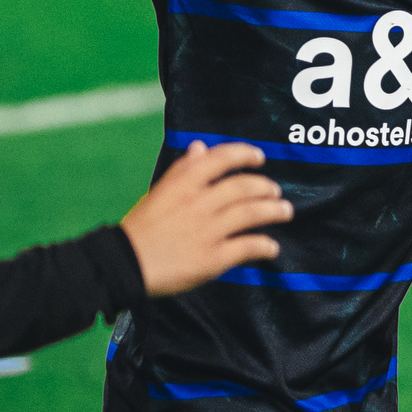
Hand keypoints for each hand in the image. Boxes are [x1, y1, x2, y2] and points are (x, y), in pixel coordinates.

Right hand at [121, 141, 293, 295]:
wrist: (125, 264)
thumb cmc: (141, 229)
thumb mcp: (158, 192)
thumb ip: (182, 170)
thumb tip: (201, 147)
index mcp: (183, 184)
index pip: (221, 159)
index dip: (245, 155)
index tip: (259, 158)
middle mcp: (199, 203)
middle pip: (243, 187)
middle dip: (265, 187)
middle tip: (275, 191)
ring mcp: (207, 230)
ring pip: (251, 213)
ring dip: (273, 211)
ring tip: (285, 211)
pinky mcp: (212, 258)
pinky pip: (246, 247)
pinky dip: (263, 246)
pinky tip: (271, 247)